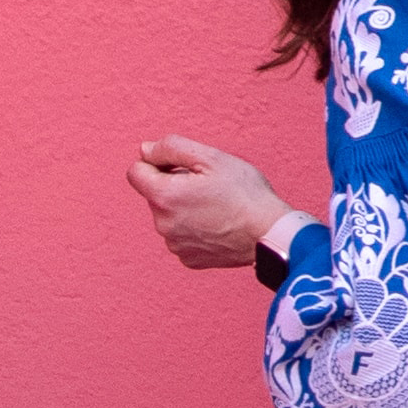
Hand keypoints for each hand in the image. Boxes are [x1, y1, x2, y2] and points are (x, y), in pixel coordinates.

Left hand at [128, 135, 300, 270]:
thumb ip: (171, 148)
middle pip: (155, 195)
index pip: (136, 172)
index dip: (158, 163)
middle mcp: (162, 224)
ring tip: (217, 207)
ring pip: (169, 216)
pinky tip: (218, 225)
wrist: (271, 234)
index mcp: (163, 196)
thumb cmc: (246, 194)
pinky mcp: (189, 259)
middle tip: (209, 187)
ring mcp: (174, 244)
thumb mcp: (211, 157)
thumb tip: (144, 150)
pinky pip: (182, 237)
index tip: (183, 167)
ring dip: (185, 208)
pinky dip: (195, 229)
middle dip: (175, 186)